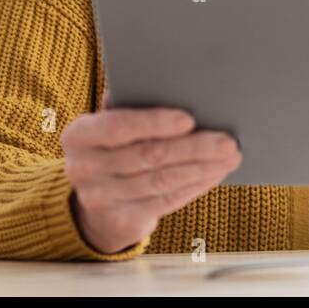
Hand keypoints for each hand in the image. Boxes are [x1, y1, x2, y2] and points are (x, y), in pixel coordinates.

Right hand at [62, 101, 241, 253]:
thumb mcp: (111, 123)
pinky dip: (195, 185)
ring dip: (201, 168)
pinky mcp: (122, 221)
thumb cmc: (115, 146)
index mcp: (79, 136)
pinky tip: (215, 173)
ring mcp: (100, 199)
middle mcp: (83, 169)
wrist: (97, 201)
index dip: (154, 123)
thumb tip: (175, 86)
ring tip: (229, 157)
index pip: (118, 126)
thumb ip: (132, 105)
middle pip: (147, 156)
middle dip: (193, 148)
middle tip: (227, 141)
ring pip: (161, 181)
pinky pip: (166, 201)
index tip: (189, 119)